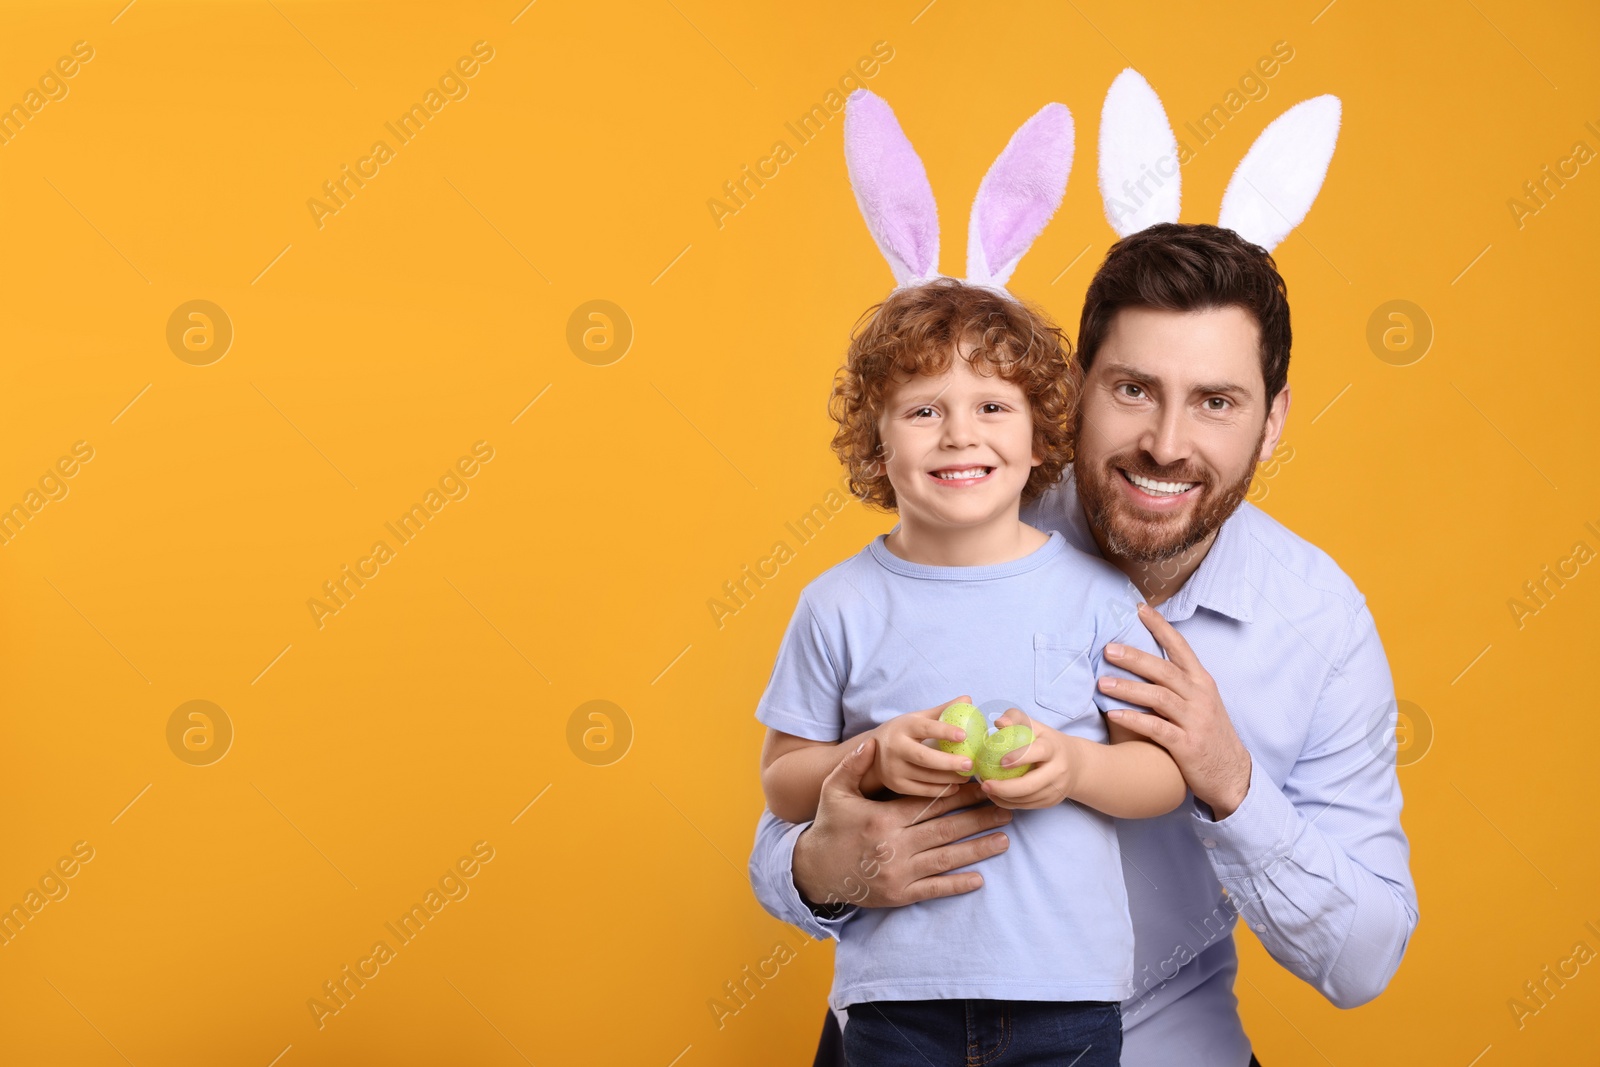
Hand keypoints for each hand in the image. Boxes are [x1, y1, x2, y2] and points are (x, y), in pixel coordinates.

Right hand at [793, 735, 1012, 909]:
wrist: (814, 871)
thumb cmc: (829, 826)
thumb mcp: (834, 791)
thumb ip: (854, 766)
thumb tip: (873, 743)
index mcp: (883, 819)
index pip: (929, 803)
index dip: (958, 794)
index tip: (981, 786)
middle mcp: (894, 847)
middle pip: (945, 829)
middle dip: (978, 819)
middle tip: (1006, 810)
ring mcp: (898, 873)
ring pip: (946, 859)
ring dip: (977, 849)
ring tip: (1004, 840)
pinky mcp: (899, 895)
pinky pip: (933, 889)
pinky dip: (957, 885)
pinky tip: (979, 879)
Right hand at [869, 695, 979, 796]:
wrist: (873, 753)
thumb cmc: (902, 733)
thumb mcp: (917, 718)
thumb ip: (942, 711)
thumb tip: (968, 699)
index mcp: (903, 727)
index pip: (925, 728)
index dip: (944, 731)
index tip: (964, 735)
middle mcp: (895, 747)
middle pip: (924, 757)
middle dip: (949, 762)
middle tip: (970, 764)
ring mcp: (894, 768)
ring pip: (926, 777)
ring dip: (950, 778)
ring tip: (967, 775)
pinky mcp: (896, 785)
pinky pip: (922, 791)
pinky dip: (941, 790)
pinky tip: (955, 786)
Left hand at [978, 710, 1080, 809]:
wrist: (1075, 764)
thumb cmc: (1047, 741)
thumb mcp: (1035, 726)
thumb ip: (1016, 718)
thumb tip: (1000, 722)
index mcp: (1053, 748)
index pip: (1039, 752)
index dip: (1020, 757)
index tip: (1001, 762)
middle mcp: (1058, 770)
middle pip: (1032, 784)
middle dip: (1005, 788)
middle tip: (985, 784)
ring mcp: (1056, 789)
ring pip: (1027, 799)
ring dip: (1003, 797)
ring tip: (986, 789)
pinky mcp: (1051, 801)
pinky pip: (1027, 806)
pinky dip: (1009, 803)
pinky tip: (996, 795)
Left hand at [1099, 602, 1251, 817]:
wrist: (1232, 775)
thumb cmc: (1209, 735)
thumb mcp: (1201, 703)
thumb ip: (1178, 683)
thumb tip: (1145, 661)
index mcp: (1202, 682)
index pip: (1180, 647)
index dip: (1160, 627)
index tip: (1139, 609)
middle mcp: (1200, 697)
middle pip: (1164, 670)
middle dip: (1135, 658)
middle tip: (1109, 649)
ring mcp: (1195, 721)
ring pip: (1159, 697)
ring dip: (1128, 688)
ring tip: (1103, 683)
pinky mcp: (1187, 746)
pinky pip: (1157, 728)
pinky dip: (1134, 719)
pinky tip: (1114, 714)